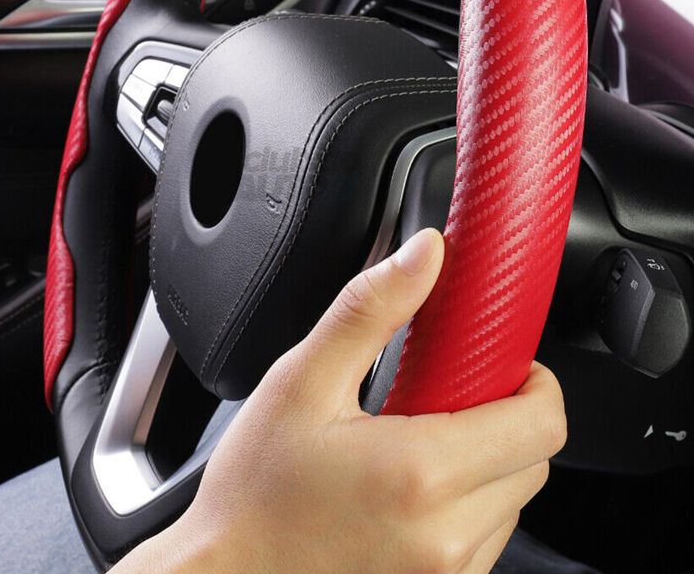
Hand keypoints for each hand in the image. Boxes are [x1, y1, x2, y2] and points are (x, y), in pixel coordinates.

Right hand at [117, 229, 566, 573]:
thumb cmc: (253, 491)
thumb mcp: (303, 381)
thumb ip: (372, 308)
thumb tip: (426, 254)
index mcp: (421, 473)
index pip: (541, 423)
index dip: (535, 381)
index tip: (503, 363)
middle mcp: (447, 537)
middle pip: (534, 460)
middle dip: (506, 415)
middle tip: (448, 392)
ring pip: (513, 501)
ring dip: (487, 461)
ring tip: (420, 439)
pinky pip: (484, 539)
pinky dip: (466, 504)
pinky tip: (410, 486)